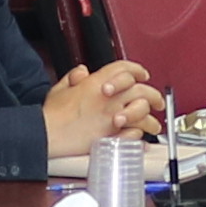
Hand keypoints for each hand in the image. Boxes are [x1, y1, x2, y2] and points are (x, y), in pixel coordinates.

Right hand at [42, 63, 164, 159]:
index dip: (137, 70)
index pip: (124, 69)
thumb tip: (81, 72)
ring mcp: (112, 115)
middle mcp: (108, 97)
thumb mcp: (59, 89)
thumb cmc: (51, 115)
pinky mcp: (113, 134)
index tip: (143, 75)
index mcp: (96, 83)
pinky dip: (139, 135)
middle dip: (153, 95)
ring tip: (153, 125)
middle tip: (158, 102)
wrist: (47, 133)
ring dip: (150, 119)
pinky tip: (140, 138)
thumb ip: (73, 78)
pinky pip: (135, 132)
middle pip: (141, 89)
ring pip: (142, 111)